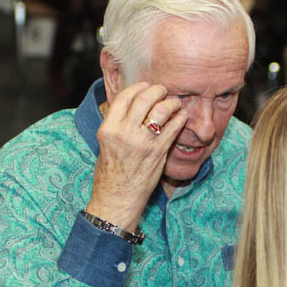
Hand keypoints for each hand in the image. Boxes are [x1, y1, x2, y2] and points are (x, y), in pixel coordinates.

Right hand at [86, 82, 186, 231]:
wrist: (116, 200)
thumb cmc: (110, 174)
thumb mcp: (106, 144)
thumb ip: (118, 124)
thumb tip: (135, 105)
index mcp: (108, 129)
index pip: (124, 97)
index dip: (138, 87)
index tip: (146, 86)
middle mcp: (124, 133)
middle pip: (145, 98)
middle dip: (157, 90)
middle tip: (163, 91)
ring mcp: (142, 143)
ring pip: (161, 109)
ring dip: (171, 102)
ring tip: (174, 103)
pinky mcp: (158, 153)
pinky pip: (174, 127)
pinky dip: (180, 118)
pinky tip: (181, 117)